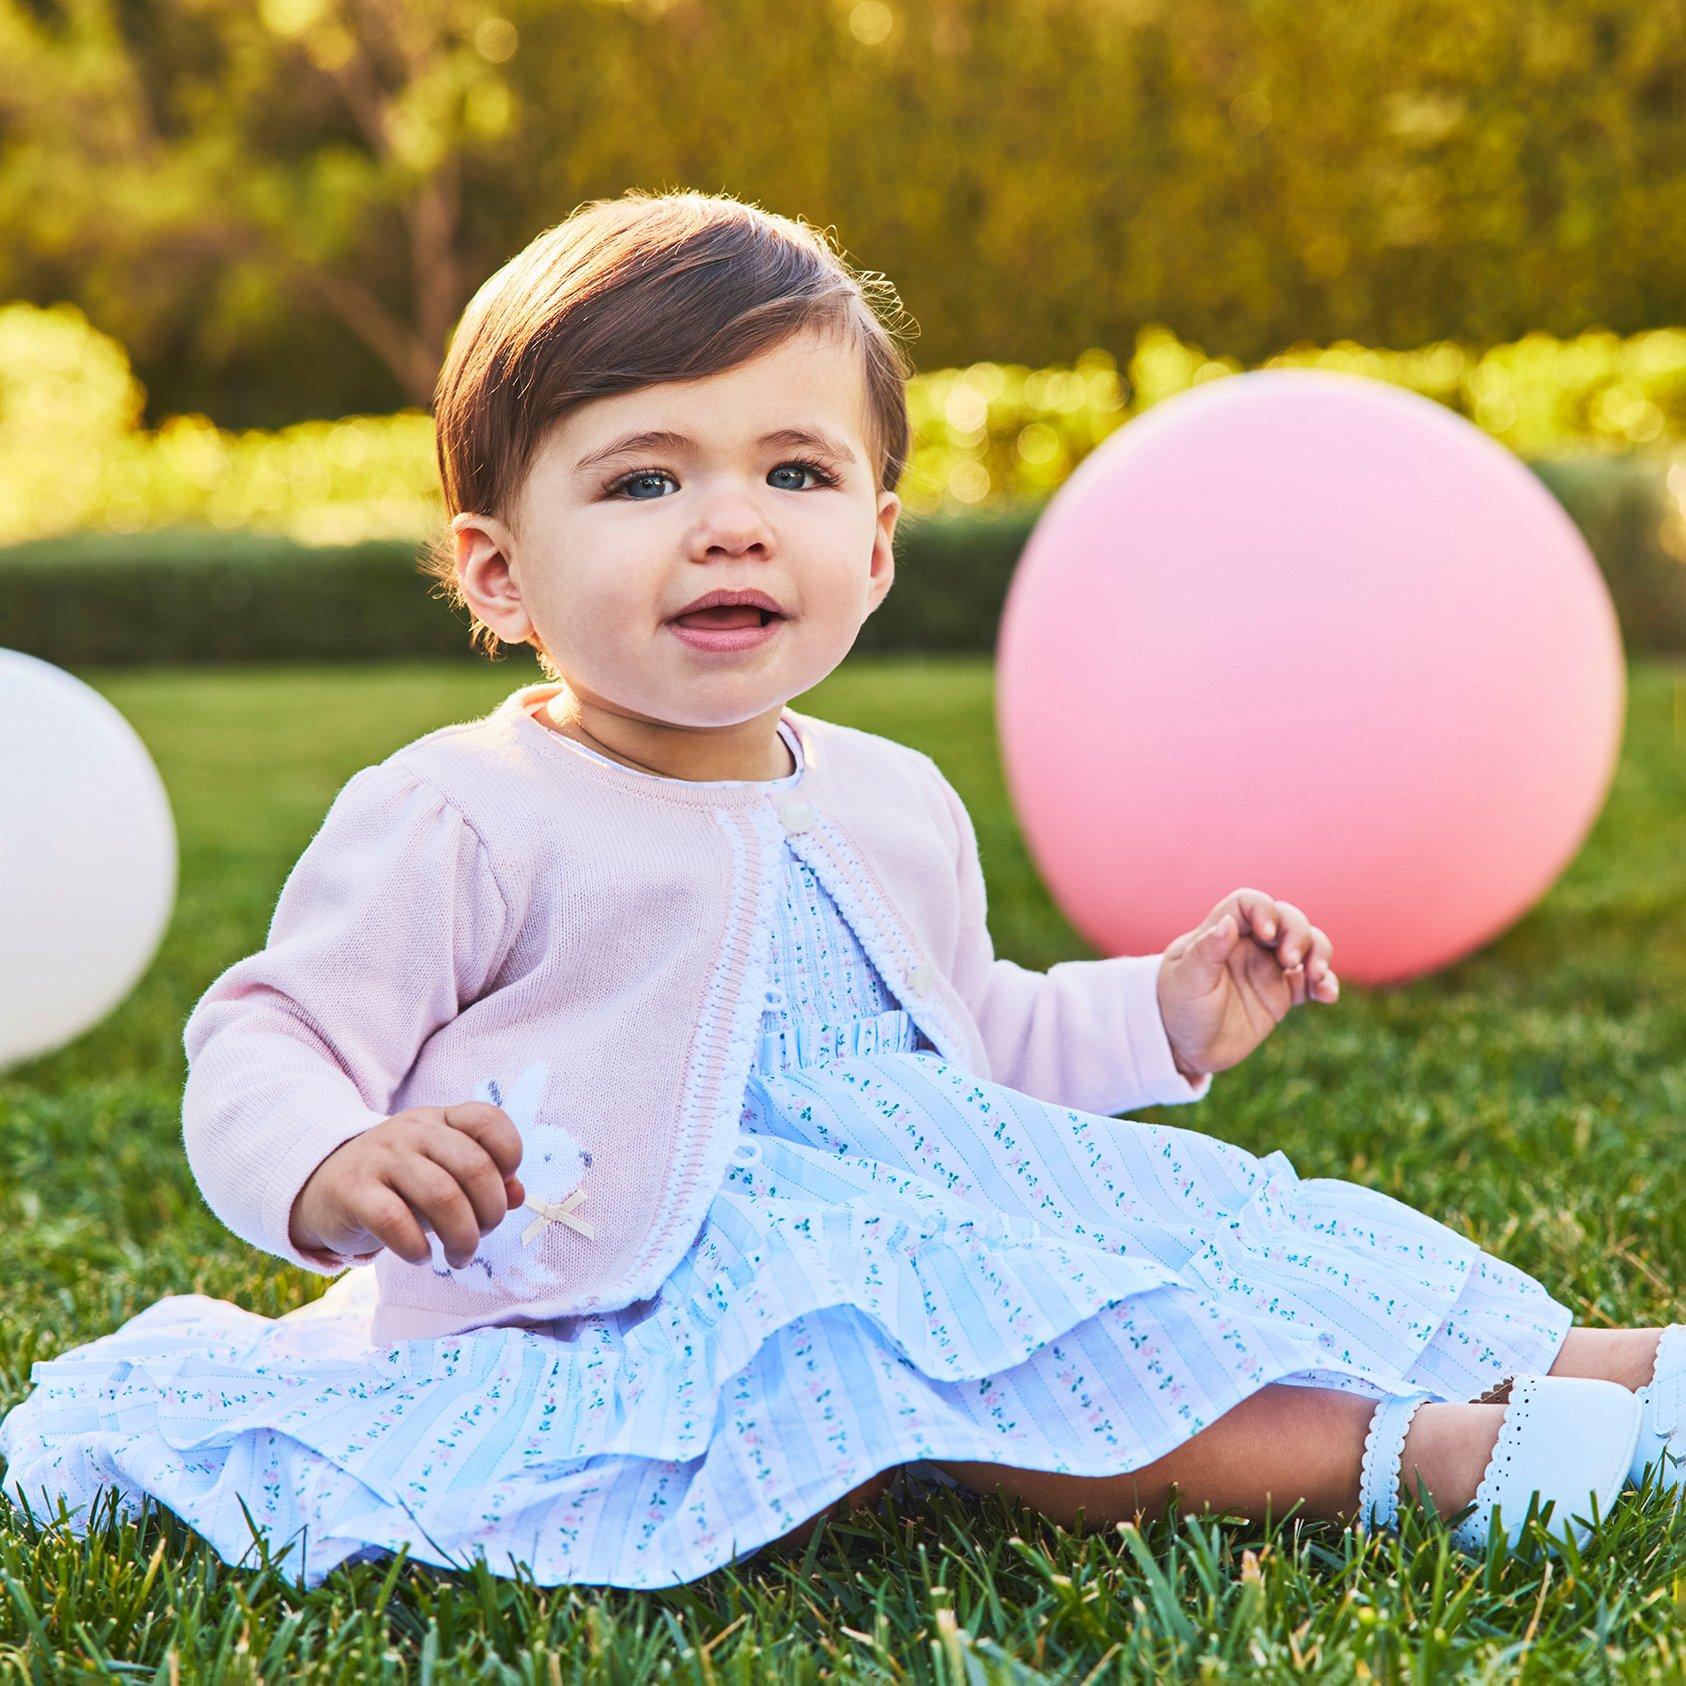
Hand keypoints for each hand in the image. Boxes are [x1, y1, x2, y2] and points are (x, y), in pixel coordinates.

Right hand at [289, 1103, 526, 1268]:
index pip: (488, 1120)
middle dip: (490, 1212)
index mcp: (440, 1120)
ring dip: (463, 1238)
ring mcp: (381, 1157)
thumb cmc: (398, 1184)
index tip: (502, 1188)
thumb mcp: (443, 1173)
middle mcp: (413, 1131)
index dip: (509, 1155)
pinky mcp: (352, 1191)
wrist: (322, 1185)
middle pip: (474, 1166)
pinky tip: (421, 1257)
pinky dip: (417, 1247)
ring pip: (442, 1196)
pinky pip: (395, 1221)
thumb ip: (485, 1180)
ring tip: (459, 1257)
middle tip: (480, 1237)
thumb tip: (517, 1196)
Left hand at [1155, 888, 1339, 1080]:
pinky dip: (1325, 984)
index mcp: (1221, 932)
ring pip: (1306, 946)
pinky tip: (1328, 995)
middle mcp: (1248, 945)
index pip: (1248, 903)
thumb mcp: (1186, 981)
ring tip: (1316, 975)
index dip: (1263, 910)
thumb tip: (1229, 922)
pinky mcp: (1282, 995)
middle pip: (1286, 919)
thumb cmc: (1177, 1008)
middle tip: (1290, 960)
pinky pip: (1312, 983)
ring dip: (1319, 953)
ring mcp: (1268, 969)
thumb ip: (1207, 951)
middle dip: (1297, 933)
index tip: (1266, 934)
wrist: (1185, 1048)